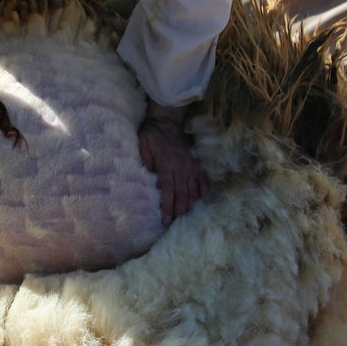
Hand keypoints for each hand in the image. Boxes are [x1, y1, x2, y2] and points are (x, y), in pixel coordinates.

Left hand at [138, 101, 207, 225]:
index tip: (165, 220)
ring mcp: (191, 166)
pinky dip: (202, 192)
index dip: (167, 206)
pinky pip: (203, 182)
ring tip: (183, 217)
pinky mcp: (197, 165)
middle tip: (173, 224)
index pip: (168, 189)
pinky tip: (198, 201)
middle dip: (178, 211)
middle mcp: (182, 167)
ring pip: (193, 191)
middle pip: (182, 194)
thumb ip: (144, 159)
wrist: (168, 121)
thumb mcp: (142, 144)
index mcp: (167, 163)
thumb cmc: (152, 135)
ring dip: (189, 205)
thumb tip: (146, 175)